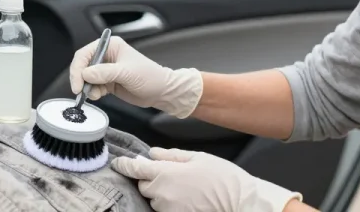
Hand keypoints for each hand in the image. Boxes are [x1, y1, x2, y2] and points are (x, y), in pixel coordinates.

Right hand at [69, 36, 202, 117]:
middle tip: (80, 91)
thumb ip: (105, 73)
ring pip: (86, 78)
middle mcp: (106, 56)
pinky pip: (93, 87)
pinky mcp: (107, 82)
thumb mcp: (126, 73)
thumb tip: (85, 74)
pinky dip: (92, 92)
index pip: (86, 53)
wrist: (161, 92)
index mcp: (111, 46)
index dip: (78, 68)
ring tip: (95, 95)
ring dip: (87, 88)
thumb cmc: (150, 77)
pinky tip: (99, 96)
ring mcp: (106, 70)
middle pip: (83, 66)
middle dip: (80, 79)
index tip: (78, 83)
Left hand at [111, 147, 302, 211]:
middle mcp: (162, 193)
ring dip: (161, 193)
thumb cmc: (222, 177)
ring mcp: (168, 209)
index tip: (118, 163)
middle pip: (144, 185)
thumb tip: (152, 153)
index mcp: (165, 173)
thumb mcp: (197, 157)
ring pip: (154, 199)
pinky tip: (185, 198)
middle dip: (151, 180)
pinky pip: (165, 209)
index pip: (135, 169)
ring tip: (183, 188)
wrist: (241, 202)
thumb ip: (171, 155)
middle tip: (170, 175)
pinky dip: (169, 204)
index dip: (124, 165)